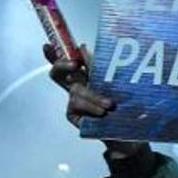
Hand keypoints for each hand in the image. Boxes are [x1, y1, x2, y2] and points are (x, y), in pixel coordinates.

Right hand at [44, 44, 145, 158]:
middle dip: (62, 65)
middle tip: (75, 64)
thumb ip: (96, 66)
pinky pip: (77, 106)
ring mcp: (73, 102)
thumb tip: (82, 47)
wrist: (129, 131)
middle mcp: (76, 87)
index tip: (47, 46)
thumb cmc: (125, 105)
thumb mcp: (115, 83)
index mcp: (85, 76)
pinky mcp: (73, 115)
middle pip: (57, 73)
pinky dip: (91, 107)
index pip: (66, 62)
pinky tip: (102, 113)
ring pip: (75, 91)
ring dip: (93, 96)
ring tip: (110, 104)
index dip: (52, 54)